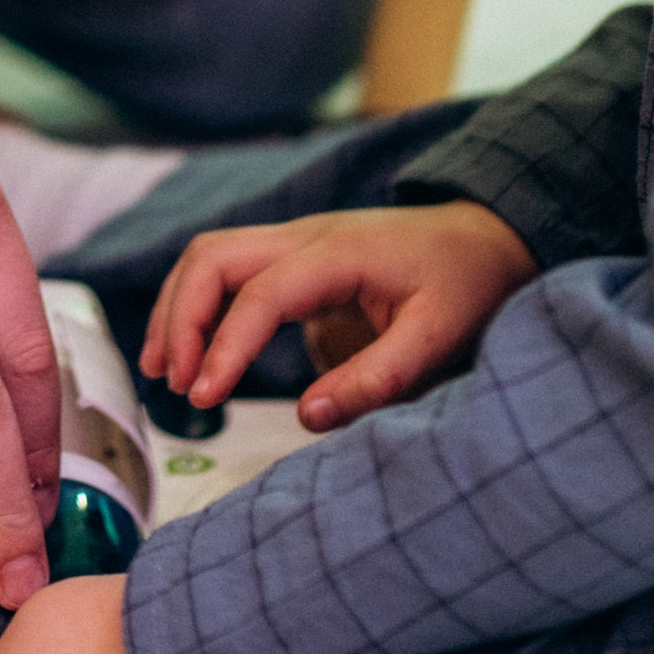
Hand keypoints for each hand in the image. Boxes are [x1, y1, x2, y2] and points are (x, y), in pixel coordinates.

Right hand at [143, 201, 538, 429]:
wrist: (489, 237)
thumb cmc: (469, 284)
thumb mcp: (439, 337)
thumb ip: (376, 378)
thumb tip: (308, 417)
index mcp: (339, 253)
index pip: (259, 294)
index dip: (223, 347)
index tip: (203, 399)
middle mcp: (307, 235)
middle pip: (213, 256)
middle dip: (179, 318)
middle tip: (176, 384)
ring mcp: (297, 239)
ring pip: (211, 255)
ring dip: (178, 307)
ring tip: (164, 371)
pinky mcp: (295, 254)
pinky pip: (229, 266)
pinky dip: (198, 302)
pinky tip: (192, 347)